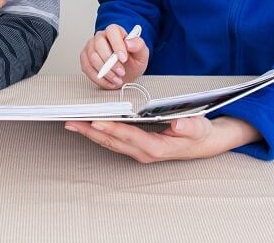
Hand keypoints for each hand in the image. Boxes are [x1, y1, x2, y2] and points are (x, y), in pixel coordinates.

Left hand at [64, 116, 259, 162]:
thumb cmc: (198, 133)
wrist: (201, 144)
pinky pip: (113, 141)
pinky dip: (98, 133)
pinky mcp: (135, 147)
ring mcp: (138, 151)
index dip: (113, 130)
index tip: (97, 122)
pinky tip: (87, 126)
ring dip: (90, 133)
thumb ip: (189, 126)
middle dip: (91, 132)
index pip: (130, 137)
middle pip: (113, 142)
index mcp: (156, 147)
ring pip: (109, 143)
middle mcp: (143, 152)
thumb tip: (180, 124)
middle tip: (72, 122)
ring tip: (72, 123)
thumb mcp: (198, 128)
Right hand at [79, 24, 148, 88]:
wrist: (125, 73)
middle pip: (99, 45)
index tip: (124, 58)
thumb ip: (138, 45)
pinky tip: (109, 82)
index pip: (112, 31)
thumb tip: (129, 42)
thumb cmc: (132, 61)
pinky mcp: (85, 59)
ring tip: (117, 79)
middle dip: (111, 62)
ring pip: (92, 58)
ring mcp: (91, 47)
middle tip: (121, 72)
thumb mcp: (142, 54)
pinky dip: (98, 78)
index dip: (117, 44)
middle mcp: (100, 37)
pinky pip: (87, 68)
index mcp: (115, 31)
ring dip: (106, 72)